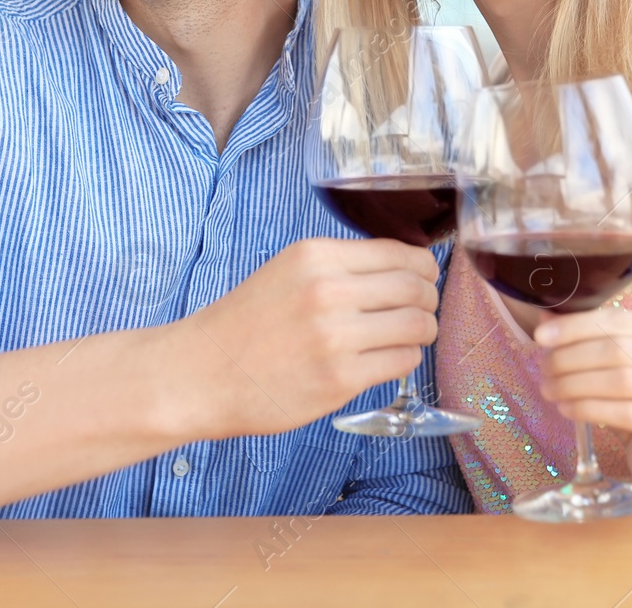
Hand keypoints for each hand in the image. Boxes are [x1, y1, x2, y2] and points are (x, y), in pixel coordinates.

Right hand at [185, 237, 438, 437]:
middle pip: (415, 287)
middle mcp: (329, 291)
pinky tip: (387, 359)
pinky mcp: (340, 379)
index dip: (424, 267)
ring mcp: (336, 337)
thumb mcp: (289, 270)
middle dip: (428, 298)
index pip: (401, 252)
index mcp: (317, 256)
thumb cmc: (247, 323)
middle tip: (423, 308)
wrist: (203, 373)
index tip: (425, 276)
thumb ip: (341, 266)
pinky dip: (405, 359)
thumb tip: (404, 267)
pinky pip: (402, 361)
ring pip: (417, 325)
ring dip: (423, 330)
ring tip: (410, 336)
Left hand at [535, 307, 631, 498]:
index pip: (620, 320)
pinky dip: (589, 408)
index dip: (577, 325)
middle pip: (619, 349)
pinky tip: (567, 409)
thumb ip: (586, 341)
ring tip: (549, 390)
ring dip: (576, 383)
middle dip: (572, 356)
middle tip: (544, 368)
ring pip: (622, 380)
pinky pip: (625, 413)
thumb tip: (545, 318)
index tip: (541, 336)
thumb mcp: (616, 371)